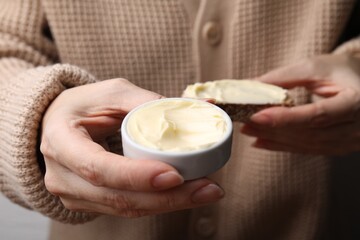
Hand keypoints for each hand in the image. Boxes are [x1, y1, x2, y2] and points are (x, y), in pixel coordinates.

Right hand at [40, 78, 223, 216]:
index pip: (99, 167)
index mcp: (62, 142)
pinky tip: (184, 195)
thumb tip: (198, 108)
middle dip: (167, 198)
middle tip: (208, 188)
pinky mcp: (89, 202)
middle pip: (118, 197)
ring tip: (205, 192)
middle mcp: (63, 176)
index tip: (176, 175)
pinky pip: (126, 208)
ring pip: (126, 208)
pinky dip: (157, 203)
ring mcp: (74, 194)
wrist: (57, 124)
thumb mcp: (111, 93)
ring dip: (169, 204)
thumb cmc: (83, 105)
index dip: (137, 176)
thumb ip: (147, 101)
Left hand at [241, 54, 359, 154]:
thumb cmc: (343, 71)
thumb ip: (284, 77)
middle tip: (245, 121)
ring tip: (249, 130)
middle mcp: (358, 127)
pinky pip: (308, 149)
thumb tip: (249, 85)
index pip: (318, 115)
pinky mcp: (339, 147)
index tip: (257, 116)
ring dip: (274, 139)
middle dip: (273, 129)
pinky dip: (283, 145)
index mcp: (357, 102)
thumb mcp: (317, 67)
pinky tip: (262, 141)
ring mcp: (350, 141)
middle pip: (309, 133)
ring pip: (306, 144)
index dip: (286, 118)